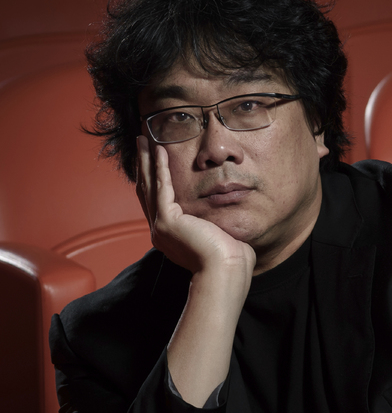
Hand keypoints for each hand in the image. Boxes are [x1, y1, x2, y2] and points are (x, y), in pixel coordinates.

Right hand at [136, 136, 255, 278]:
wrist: (227, 272)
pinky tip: (159, 150)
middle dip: (143, 165)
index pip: (158, 202)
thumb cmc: (230, 261)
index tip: (153, 160)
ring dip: (146, 160)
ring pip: (149, 185)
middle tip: (141, 143)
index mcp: (171, 237)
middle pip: (147, 190)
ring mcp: (161, 227)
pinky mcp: (168, 221)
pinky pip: (162, 186)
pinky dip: (160, 167)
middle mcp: (161, 232)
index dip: (153, 179)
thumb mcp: (218, 237)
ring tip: (143, 140)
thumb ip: (214, 226)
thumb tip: (224, 219)